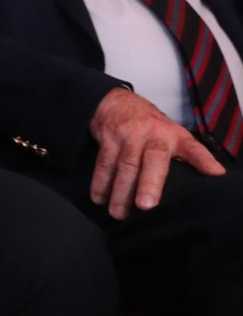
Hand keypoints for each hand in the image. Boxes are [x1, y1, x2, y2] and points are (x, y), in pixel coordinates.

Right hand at [89, 88, 222, 218]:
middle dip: (149, 183)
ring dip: (119, 191)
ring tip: (118, 213)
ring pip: (124, 165)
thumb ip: (192, 155)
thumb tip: (216, 174)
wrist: (117, 101)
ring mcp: (128, 136)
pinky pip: (103, 163)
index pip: (192, 148)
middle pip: (151, 160)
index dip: (203, 160)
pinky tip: (99, 198)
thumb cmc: (151, 126)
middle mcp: (152, 135)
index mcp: (174, 136)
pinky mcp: (107, 139)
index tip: (215, 173)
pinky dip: (100, 182)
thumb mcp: (175, 135)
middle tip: (145, 206)